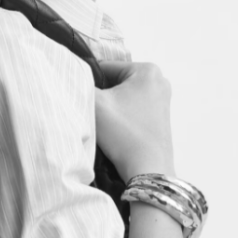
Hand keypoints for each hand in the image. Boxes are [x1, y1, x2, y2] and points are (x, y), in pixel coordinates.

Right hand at [94, 60, 175, 182]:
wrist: (147, 169)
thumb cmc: (123, 134)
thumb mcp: (95, 103)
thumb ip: (82, 84)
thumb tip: (75, 78)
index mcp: (147, 70)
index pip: (105, 68)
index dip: (90, 83)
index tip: (85, 100)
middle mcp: (159, 81)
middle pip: (116, 82)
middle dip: (103, 96)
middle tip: (96, 114)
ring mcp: (162, 100)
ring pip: (123, 97)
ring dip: (111, 108)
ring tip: (106, 124)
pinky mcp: (161, 118)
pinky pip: (133, 109)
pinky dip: (122, 117)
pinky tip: (117, 131)